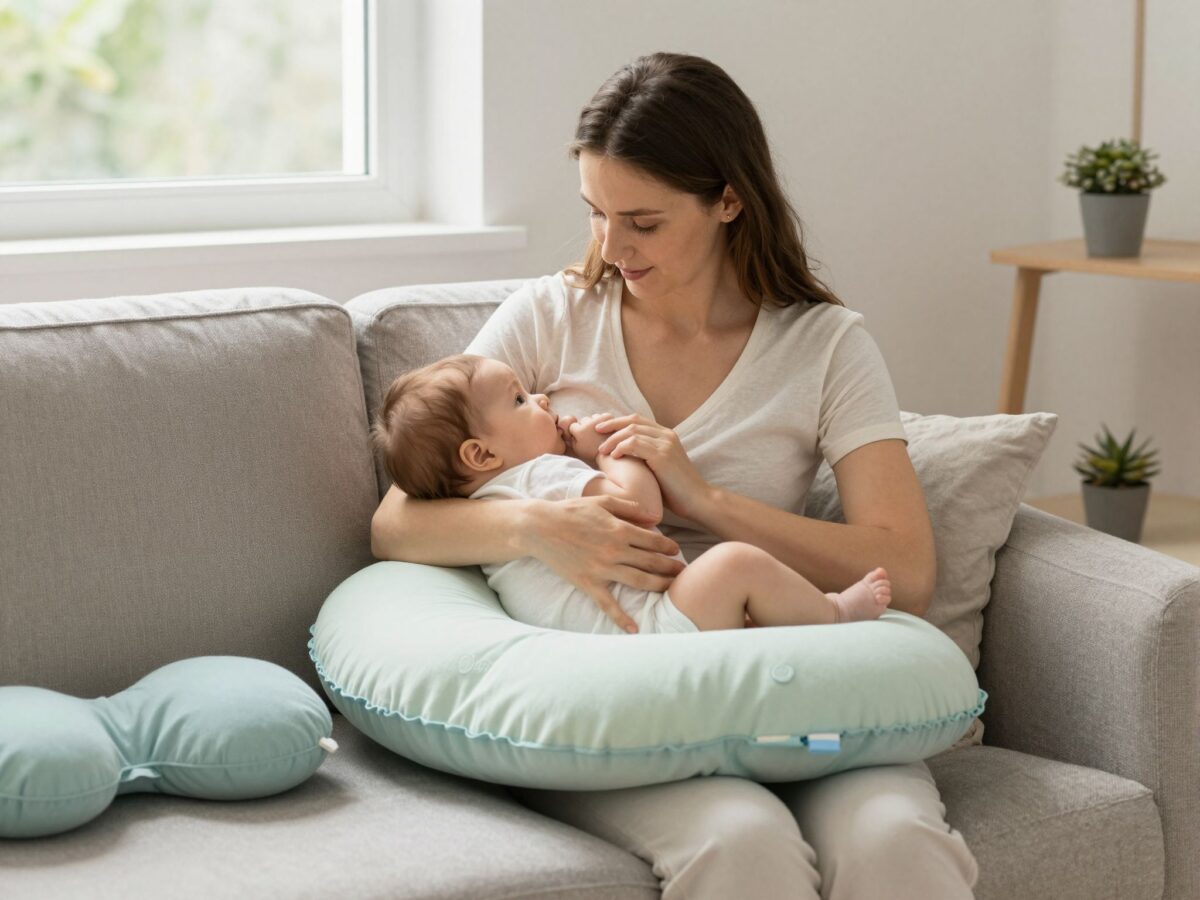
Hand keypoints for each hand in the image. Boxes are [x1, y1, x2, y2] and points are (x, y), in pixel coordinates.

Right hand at [525, 494, 685, 633]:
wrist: (540, 528)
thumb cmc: (570, 511)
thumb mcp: (601, 502)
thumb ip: (628, 507)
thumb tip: (651, 516)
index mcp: (619, 529)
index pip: (653, 541)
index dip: (669, 547)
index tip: (677, 551)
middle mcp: (615, 550)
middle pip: (652, 562)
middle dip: (671, 568)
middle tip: (685, 573)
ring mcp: (602, 568)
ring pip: (639, 581)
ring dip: (659, 586)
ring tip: (673, 590)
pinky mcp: (589, 583)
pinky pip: (608, 604)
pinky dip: (621, 618)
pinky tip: (634, 630)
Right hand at [565, 412, 614, 465]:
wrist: (610, 454)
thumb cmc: (592, 453)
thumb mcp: (577, 448)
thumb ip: (569, 438)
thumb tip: (564, 428)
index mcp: (580, 431)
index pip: (573, 425)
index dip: (577, 432)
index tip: (583, 439)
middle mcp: (588, 423)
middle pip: (583, 420)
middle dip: (585, 426)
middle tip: (591, 436)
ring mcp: (599, 419)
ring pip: (592, 417)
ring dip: (594, 423)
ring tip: (599, 433)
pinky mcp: (608, 417)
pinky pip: (602, 416)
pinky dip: (603, 421)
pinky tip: (605, 430)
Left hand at [595, 414, 711, 520]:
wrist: (698, 500)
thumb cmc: (676, 490)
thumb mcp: (658, 468)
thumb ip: (644, 458)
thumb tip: (620, 458)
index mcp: (666, 435)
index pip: (637, 419)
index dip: (617, 422)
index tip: (601, 429)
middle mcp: (666, 434)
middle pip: (632, 420)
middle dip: (611, 425)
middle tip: (595, 431)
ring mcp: (665, 443)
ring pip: (631, 430)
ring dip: (613, 439)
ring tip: (601, 450)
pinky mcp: (662, 454)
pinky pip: (634, 443)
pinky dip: (620, 447)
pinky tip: (614, 457)